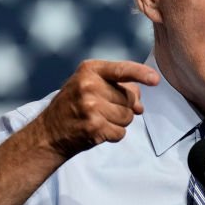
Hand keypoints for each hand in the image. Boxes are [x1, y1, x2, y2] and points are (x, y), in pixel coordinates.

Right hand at [38, 60, 158, 160]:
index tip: (155, 79)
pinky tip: (98, 130)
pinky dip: (113, 134)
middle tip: (103, 109)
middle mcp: (89, 86)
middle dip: (124, 107)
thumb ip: (117, 87)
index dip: (141, 73)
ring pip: (128, 116)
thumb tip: (140, 105)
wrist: (48, 132)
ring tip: (99, 119)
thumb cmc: (73, 105)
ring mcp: (91, 107)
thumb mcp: (89, 85)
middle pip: (129, 98)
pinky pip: (120, 132)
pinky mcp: (94, 127)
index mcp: (89, 70)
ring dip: (119, 122)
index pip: (122, 70)